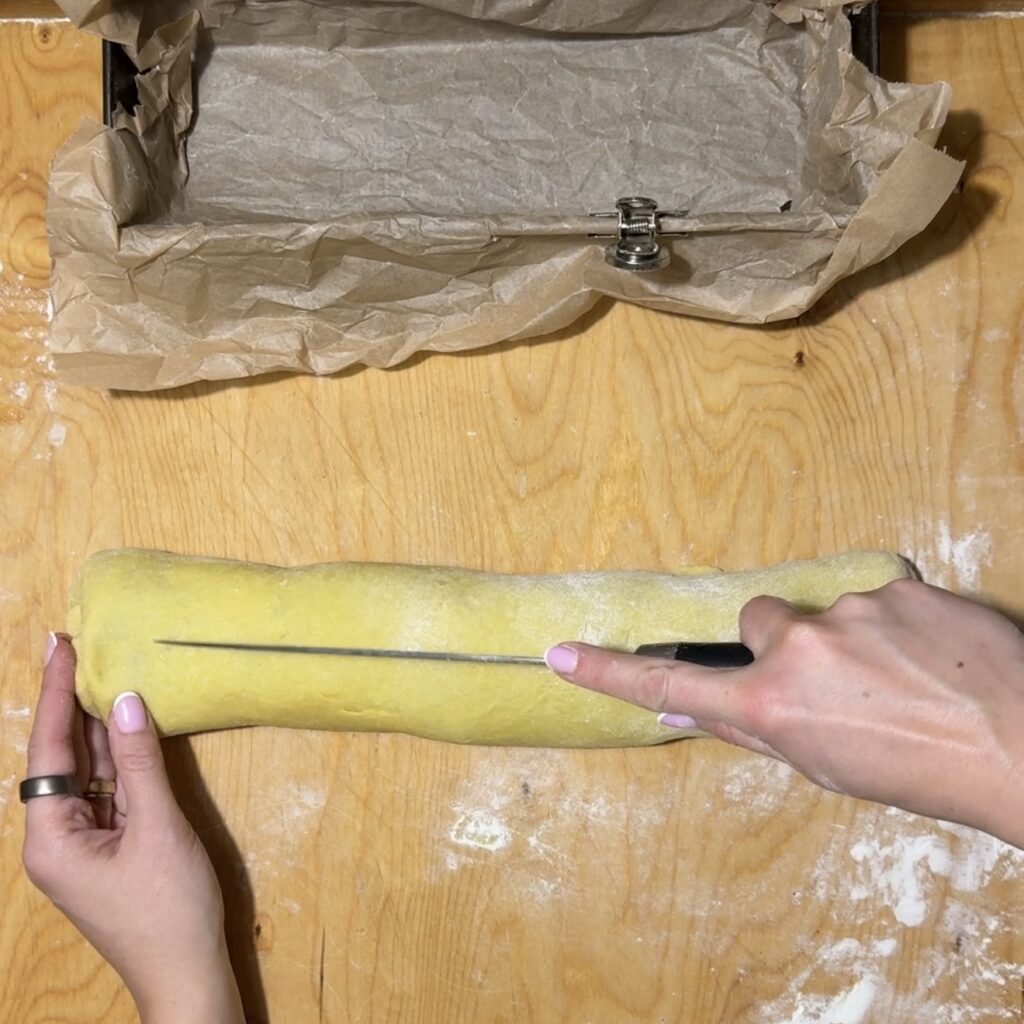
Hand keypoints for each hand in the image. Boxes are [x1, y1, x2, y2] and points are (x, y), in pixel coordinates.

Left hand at [21, 635, 243, 1023]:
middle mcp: (56, 838)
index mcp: (51, 840)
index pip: (49, 751)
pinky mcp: (108, 847)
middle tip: (81, 646)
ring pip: (86, 772)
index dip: (57, 695)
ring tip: (103, 669)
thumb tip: (127, 699)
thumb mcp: (158, 828)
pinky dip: (117, 756)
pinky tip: (127, 721)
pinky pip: (107, 791)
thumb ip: (139, 762)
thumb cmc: (169, 908)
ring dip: (98, 727)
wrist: (188, 974)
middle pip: (62, 758)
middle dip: (74, 704)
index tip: (60, 646)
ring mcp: (82, 843)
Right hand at [545, 580, 1023, 846]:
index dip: (611, 672)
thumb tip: (694, 711)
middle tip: (838, 682)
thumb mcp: (827, 768)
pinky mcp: (896, 587)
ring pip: (823, 611)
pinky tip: (930, 656)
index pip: (672, 686)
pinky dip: (894, 623)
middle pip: (758, 621)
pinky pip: (877, 597)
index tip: (561, 654)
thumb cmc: (924, 775)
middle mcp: (798, 649)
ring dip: (848, 636)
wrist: (1023, 744)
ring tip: (903, 677)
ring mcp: (847, 611)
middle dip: (784, 644)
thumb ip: (757, 729)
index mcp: (773, 707)